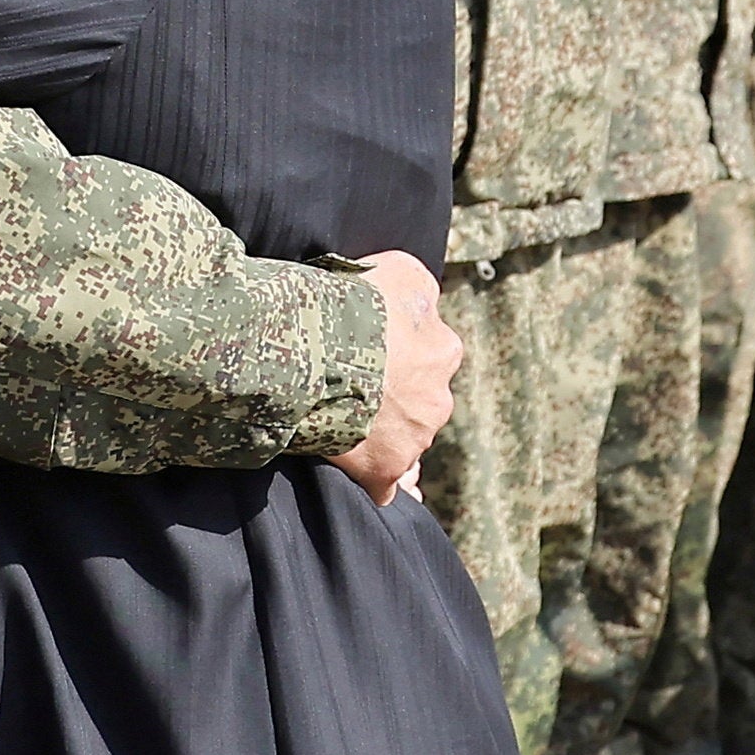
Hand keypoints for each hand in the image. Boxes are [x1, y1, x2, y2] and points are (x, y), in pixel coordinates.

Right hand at [331, 250, 459, 505]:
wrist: (312, 347)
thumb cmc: (350, 300)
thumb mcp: (399, 269)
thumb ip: (419, 289)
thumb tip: (423, 301)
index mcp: (443, 349)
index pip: (427, 355)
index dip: (395, 353)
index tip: (365, 351)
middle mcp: (439, 397)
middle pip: (418, 402)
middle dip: (392, 398)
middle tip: (348, 387)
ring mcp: (414, 438)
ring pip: (403, 441)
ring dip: (379, 434)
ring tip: (336, 420)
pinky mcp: (386, 470)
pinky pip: (384, 485)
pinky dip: (370, 478)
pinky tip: (349, 468)